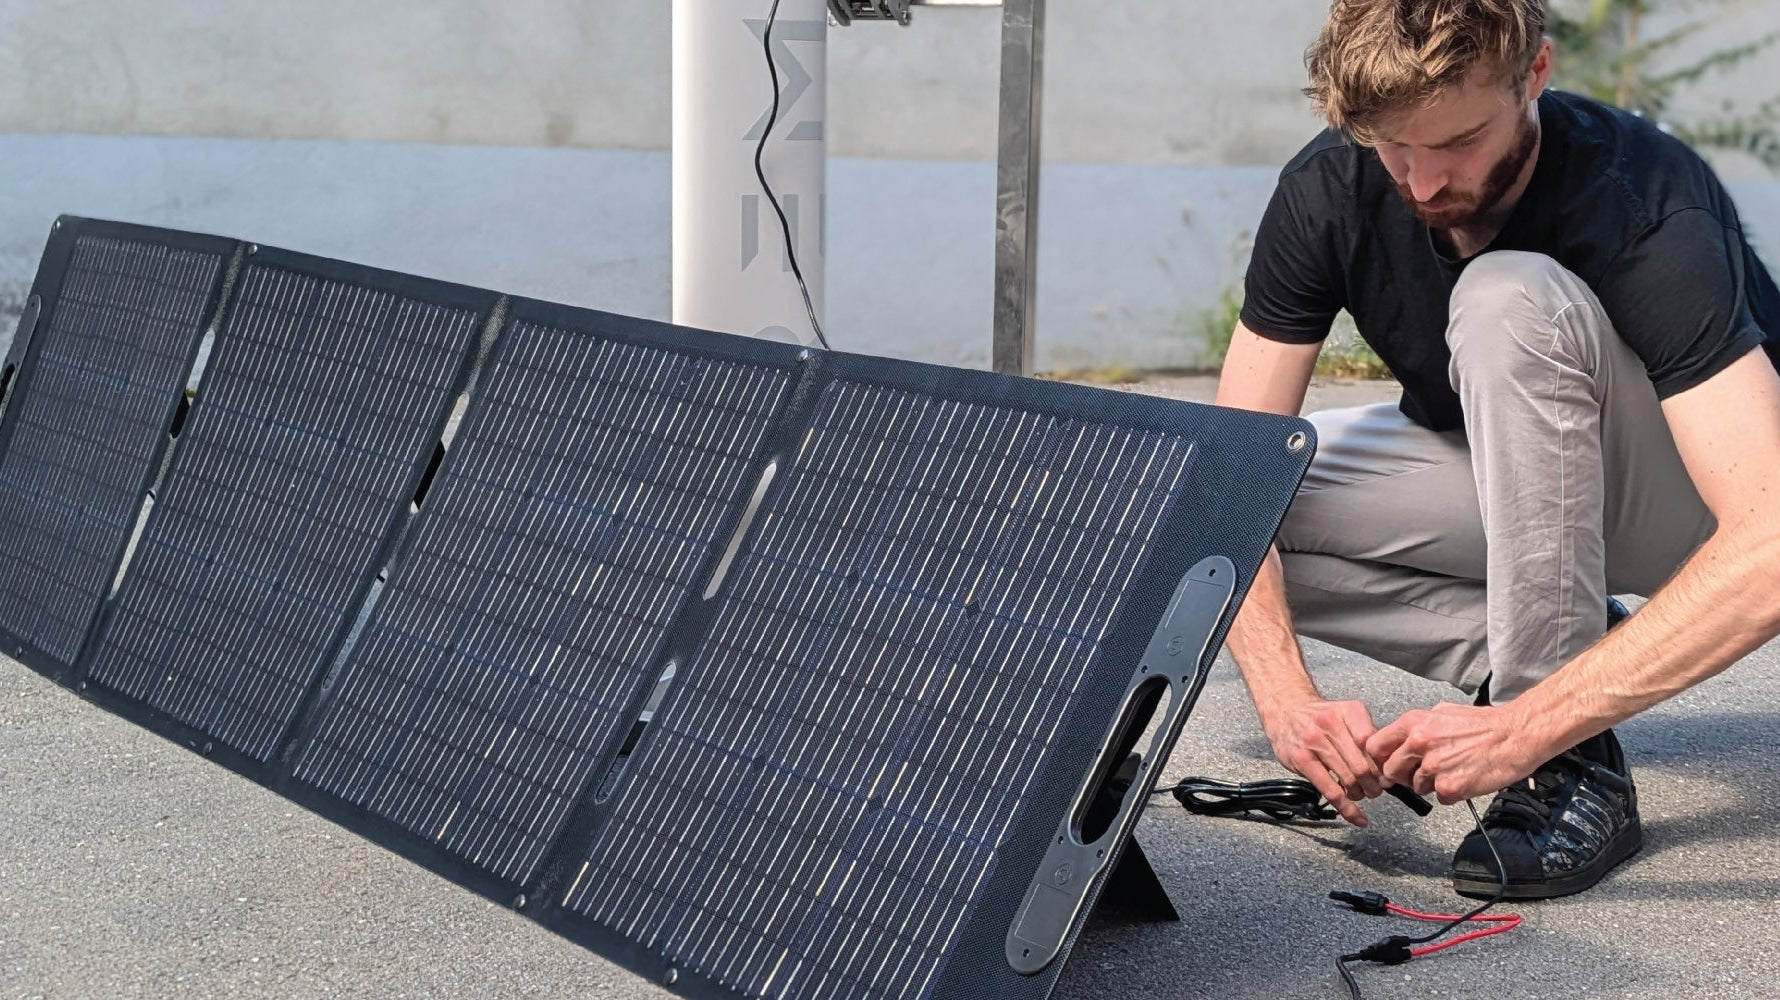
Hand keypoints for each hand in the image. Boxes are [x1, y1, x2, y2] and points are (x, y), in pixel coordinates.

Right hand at [1261, 698, 1387, 826]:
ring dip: (1360, 794)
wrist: (1285, 709)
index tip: (1388, 775)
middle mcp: (1331, 723)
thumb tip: (1389, 761)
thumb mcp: (1348, 713)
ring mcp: (1314, 741)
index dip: (1383, 764)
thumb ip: (1368, 734)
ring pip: (1348, 779)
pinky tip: (1356, 816)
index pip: (1374, 744)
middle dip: (1374, 784)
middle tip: (1376, 789)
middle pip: (1362, 765)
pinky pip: (1330, 790)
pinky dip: (1346, 808)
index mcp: (1349, 711)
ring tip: (1361, 794)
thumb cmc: (1321, 717)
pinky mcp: (1301, 759)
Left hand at [1365, 703, 1541, 803]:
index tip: (1386, 763)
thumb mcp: (1442, 712)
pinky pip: (1438, 798)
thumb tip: (1401, 739)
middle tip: (1420, 773)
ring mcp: (1433, 767)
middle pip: (1390, 771)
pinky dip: (1450, 793)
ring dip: (1430, 784)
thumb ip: (1417, 727)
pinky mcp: (1449, 788)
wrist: (1516, 736)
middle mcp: (1419, 744)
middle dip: (1403, 775)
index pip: (1374, 746)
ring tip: (1452, 770)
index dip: (1380, 758)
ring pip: (1415, 787)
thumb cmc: (1484, 724)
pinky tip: (1464, 778)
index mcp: (1414, 723)